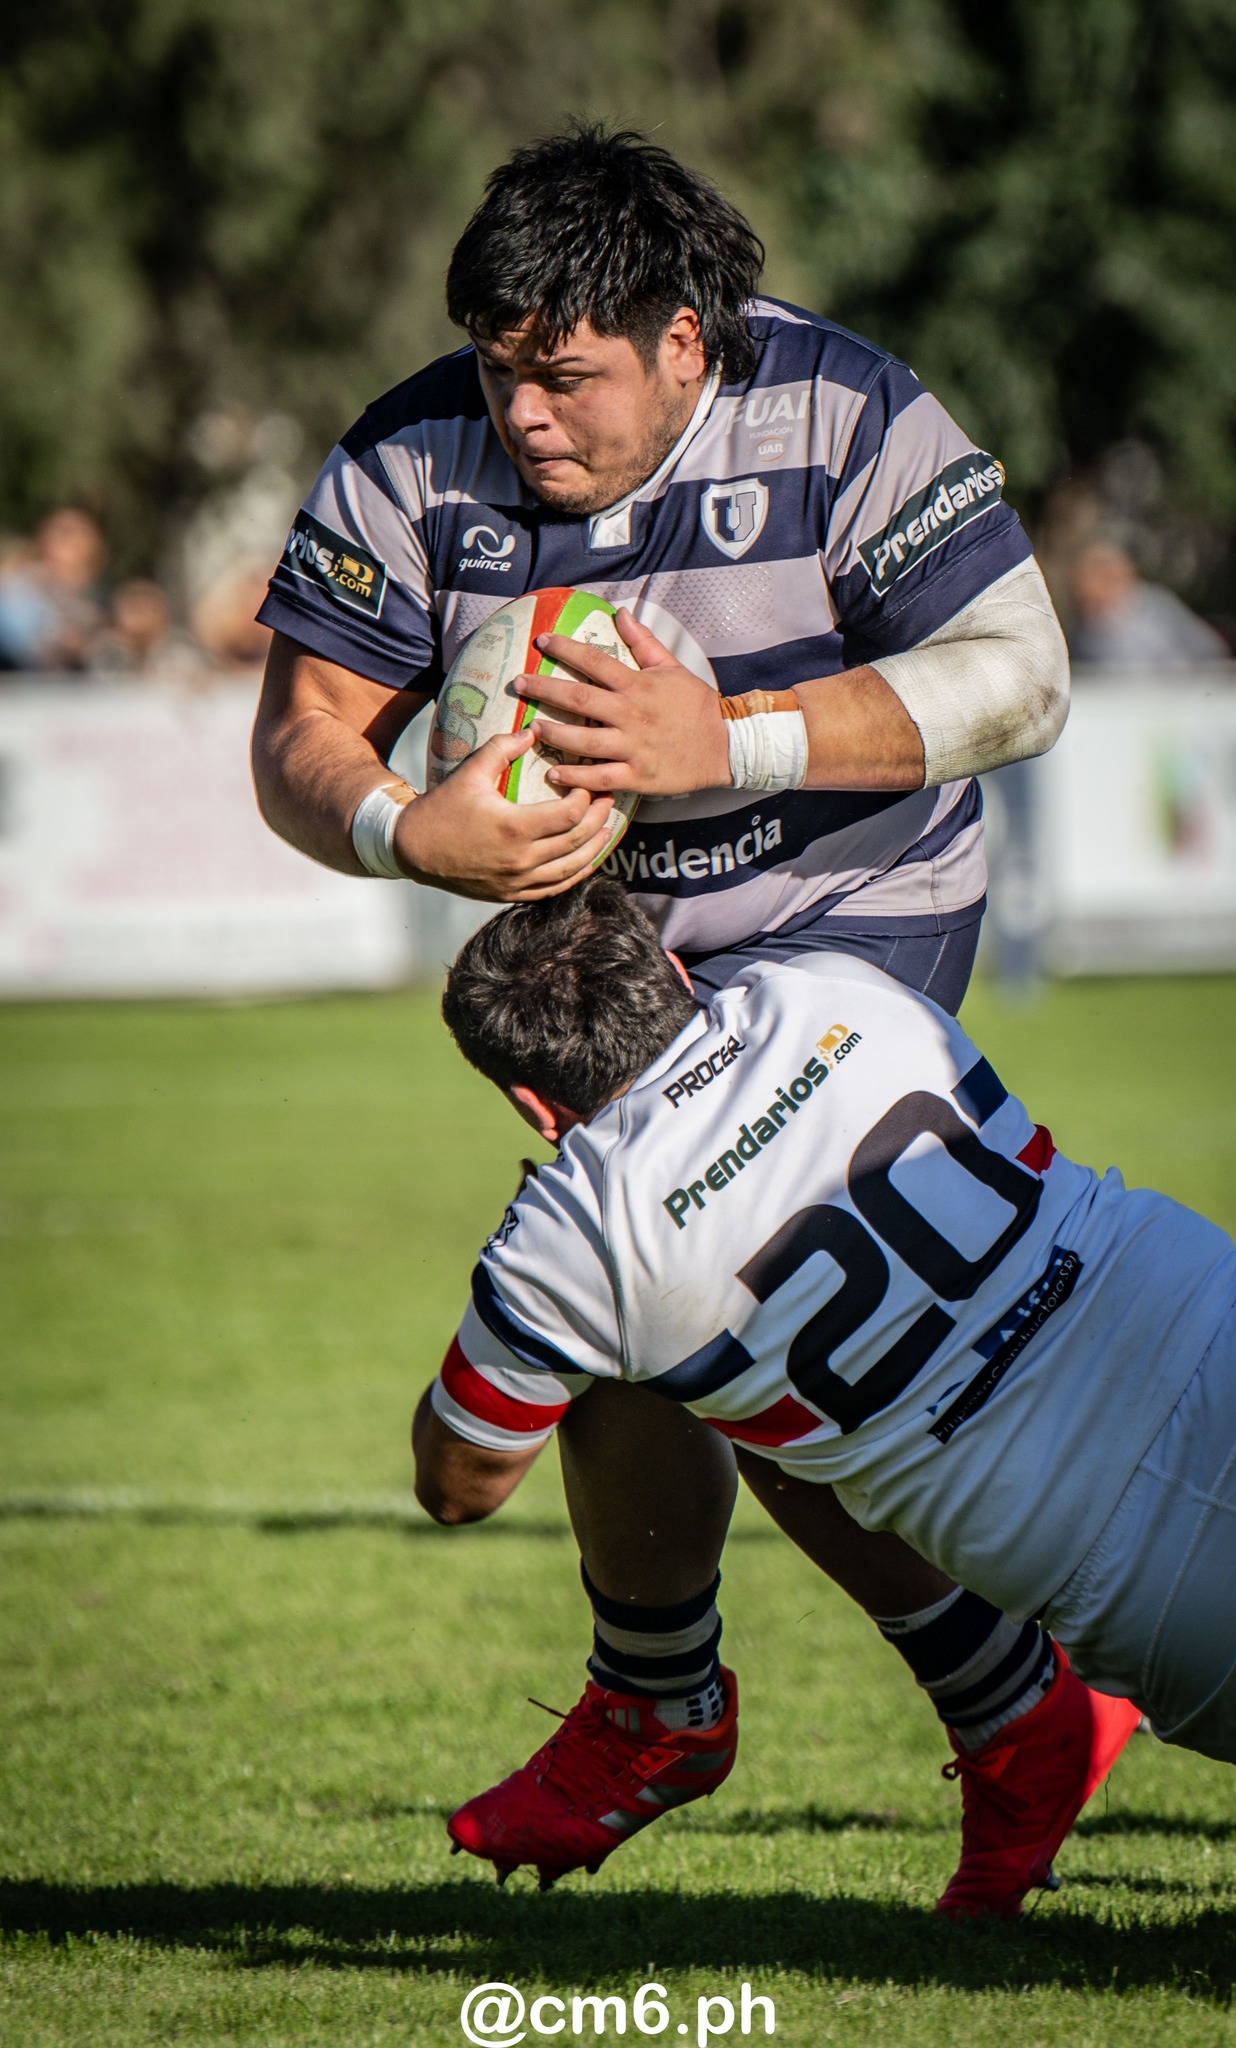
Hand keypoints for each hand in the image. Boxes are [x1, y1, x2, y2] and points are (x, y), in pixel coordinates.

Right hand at [394, 731, 615, 900]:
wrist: (412, 850)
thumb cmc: (441, 809)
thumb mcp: (469, 772)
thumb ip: (501, 748)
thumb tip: (532, 731)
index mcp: (513, 829)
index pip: (569, 814)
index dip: (586, 797)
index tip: (589, 782)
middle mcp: (520, 860)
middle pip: (577, 841)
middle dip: (599, 818)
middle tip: (609, 799)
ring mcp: (517, 881)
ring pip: (572, 869)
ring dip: (595, 848)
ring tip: (606, 828)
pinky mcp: (512, 894)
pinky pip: (554, 888)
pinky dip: (576, 874)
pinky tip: (586, 860)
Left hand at [527, 608, 730, 795]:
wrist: (726, 746)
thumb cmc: (697, 706)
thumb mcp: (673, 668)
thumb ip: (644, 642)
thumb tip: (621, 613)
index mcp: (638, 685)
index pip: (595, 661)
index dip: (566, 648)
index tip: (541, 641)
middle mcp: (631, 714)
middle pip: (580, 698)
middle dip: (545, 688)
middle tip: (520, 683)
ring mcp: (633, 747)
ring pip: (585, 740)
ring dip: (555, 733)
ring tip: (531, 728)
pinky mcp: (637, 776)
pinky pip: (600, 777)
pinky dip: (576, 777)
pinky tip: (553, 772)